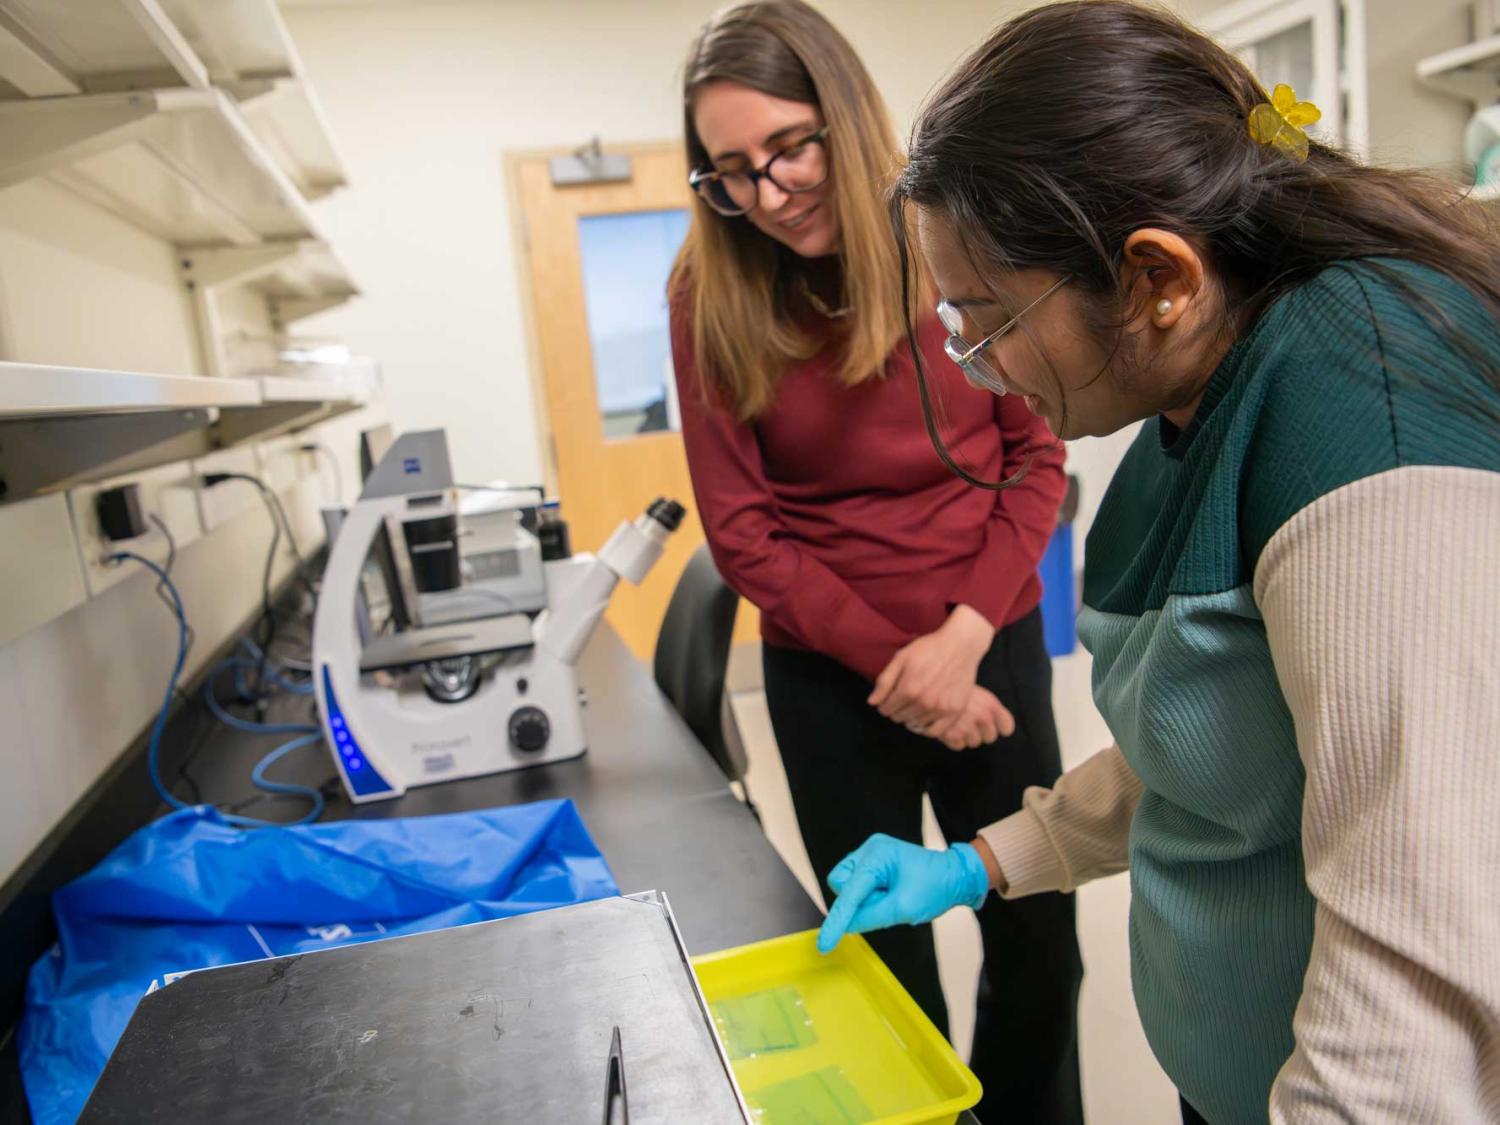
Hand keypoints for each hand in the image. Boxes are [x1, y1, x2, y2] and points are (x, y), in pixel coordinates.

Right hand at [816, 834, 990, 954]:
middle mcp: (869, 850)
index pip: (848, 892)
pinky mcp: (873, 864)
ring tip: (892, 899)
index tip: (824, 944)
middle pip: (841, 885)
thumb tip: (845, 927)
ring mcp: (870, 855)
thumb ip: (870, 918)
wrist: (955, 876)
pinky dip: (871, 897)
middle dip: (857, 902)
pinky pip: (859, 886)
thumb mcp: (903, 908)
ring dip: (866, 900)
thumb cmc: (935, 887)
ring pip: (848, 887)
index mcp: (877, 855)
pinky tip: (889, 896)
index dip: (836, 920)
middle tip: (886, 905)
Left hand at [869, 605, 995, 730]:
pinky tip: (925, 718)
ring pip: (915, 724)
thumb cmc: (929, 649)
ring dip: (911, 717)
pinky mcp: (955, 711)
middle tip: (903, 699)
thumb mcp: (901, 658)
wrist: (959, 645)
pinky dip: (927, 728)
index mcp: (908, 689)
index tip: (888, 698)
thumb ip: (885, 681)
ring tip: (914, 704)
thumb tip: (872, 702)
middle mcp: (924, 702)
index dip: (884, 704)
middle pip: (899, 718)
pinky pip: (936, 732)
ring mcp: (940, 708)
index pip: (886, 709)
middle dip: (896, 710)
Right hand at [927, 685, 1015, 749]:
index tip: (994, 725)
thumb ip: (985, 704)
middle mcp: (982, 716)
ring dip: (966, 735)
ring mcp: (968, 727)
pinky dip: (952, 739)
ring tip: (955, 721)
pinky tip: (946, 726)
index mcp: (990, 704)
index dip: (1000, 727)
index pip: (1006, 727)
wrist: (927, 682)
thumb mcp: (972, 686)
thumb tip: (1000, 727)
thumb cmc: (949, 681)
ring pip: (974, 742)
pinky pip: (958, 745)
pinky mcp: (952, 735)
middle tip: (968, 720)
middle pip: (990, 737)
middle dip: (980, 731)